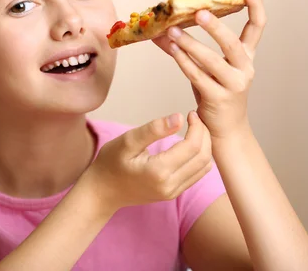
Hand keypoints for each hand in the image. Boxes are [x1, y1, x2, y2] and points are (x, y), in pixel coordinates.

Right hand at [87, 111, 211, 212]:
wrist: (102, 192)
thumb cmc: (110, 163)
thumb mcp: (127, 141)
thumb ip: (153, 129)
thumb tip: (179, 117)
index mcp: (159, 171)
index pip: (192, 147)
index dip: (197, 127)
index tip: (190, 113)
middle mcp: (170, 186)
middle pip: (203, 157)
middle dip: (204, 135)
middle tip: (195, 118)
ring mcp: (173, 192)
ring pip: (204, 167)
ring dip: (205, 146)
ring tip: (195, 129)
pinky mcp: (173, 194)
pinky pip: (197, 175)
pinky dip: (200, 157)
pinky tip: (191, 144)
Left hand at [153, 0, 266, 139]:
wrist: (226, 130)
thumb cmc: (216, 94)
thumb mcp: (207, 69)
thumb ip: (188, 50)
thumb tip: (160, 32)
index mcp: (247, 57)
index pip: (257, 27)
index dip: (255, 5)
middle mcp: (245, 69)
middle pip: (232, 43)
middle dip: (215, 26)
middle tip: (198, 12)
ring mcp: (234, 85)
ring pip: (212, 60)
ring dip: (190, 44)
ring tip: (172, 32)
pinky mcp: (219, 98)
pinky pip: (198, 76)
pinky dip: (184, 62)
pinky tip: (172, 50)